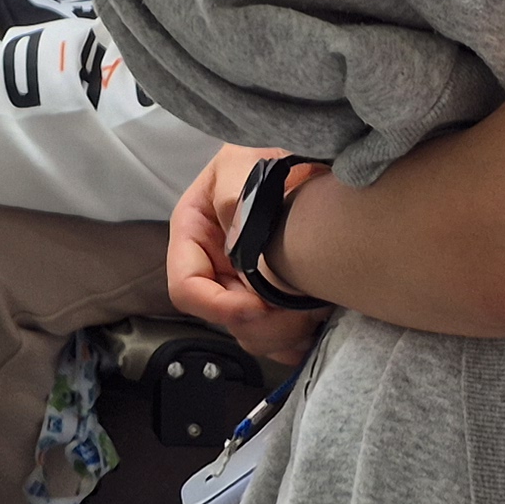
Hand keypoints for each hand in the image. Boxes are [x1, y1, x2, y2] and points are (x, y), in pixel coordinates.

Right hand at [167, 144, 327, 369]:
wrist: (318, 168)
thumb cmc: (273, 159)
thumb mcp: (244, 163)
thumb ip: (232, 194)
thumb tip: (234, 241)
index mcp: (195, 236)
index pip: (186, 288)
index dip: (219, 306)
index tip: (259, 305)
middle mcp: (215, 268)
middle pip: (223, 321)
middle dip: (263, 322)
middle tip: (301, 308)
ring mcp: (245, 289)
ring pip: (252, 337)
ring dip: (285, 332)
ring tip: (316, 306)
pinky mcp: (275, 304)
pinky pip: (279, 344)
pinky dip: (298, 342)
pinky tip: (318, 319)